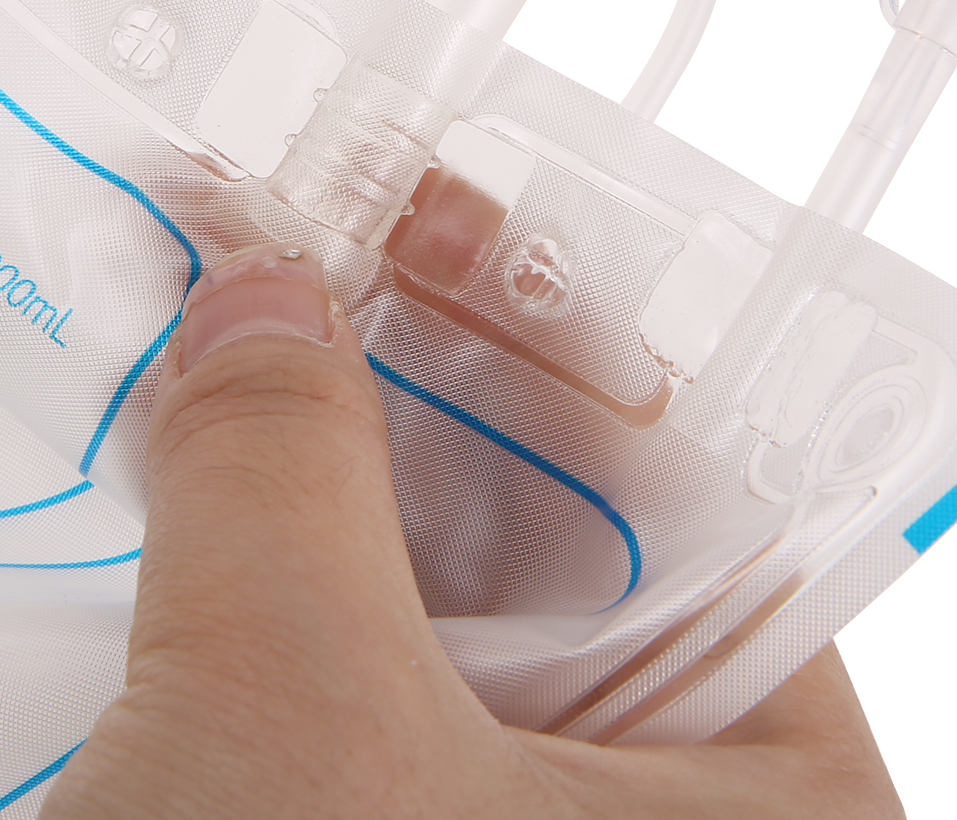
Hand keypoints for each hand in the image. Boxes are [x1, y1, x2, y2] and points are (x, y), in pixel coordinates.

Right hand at [37, 243, 903, 817]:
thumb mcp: (300, 727)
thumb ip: (288, 469)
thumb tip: (260, 279)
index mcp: (772, 801)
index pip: (702, 478)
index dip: (563, 318)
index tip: (438, 198)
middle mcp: (664, 818)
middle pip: (555, 516)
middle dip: (410, 360)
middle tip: (296, 220)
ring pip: (435, 582)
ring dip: (319, 437)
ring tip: (216, 293)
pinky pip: (346, 657)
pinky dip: (269, 548)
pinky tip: (184, 451)